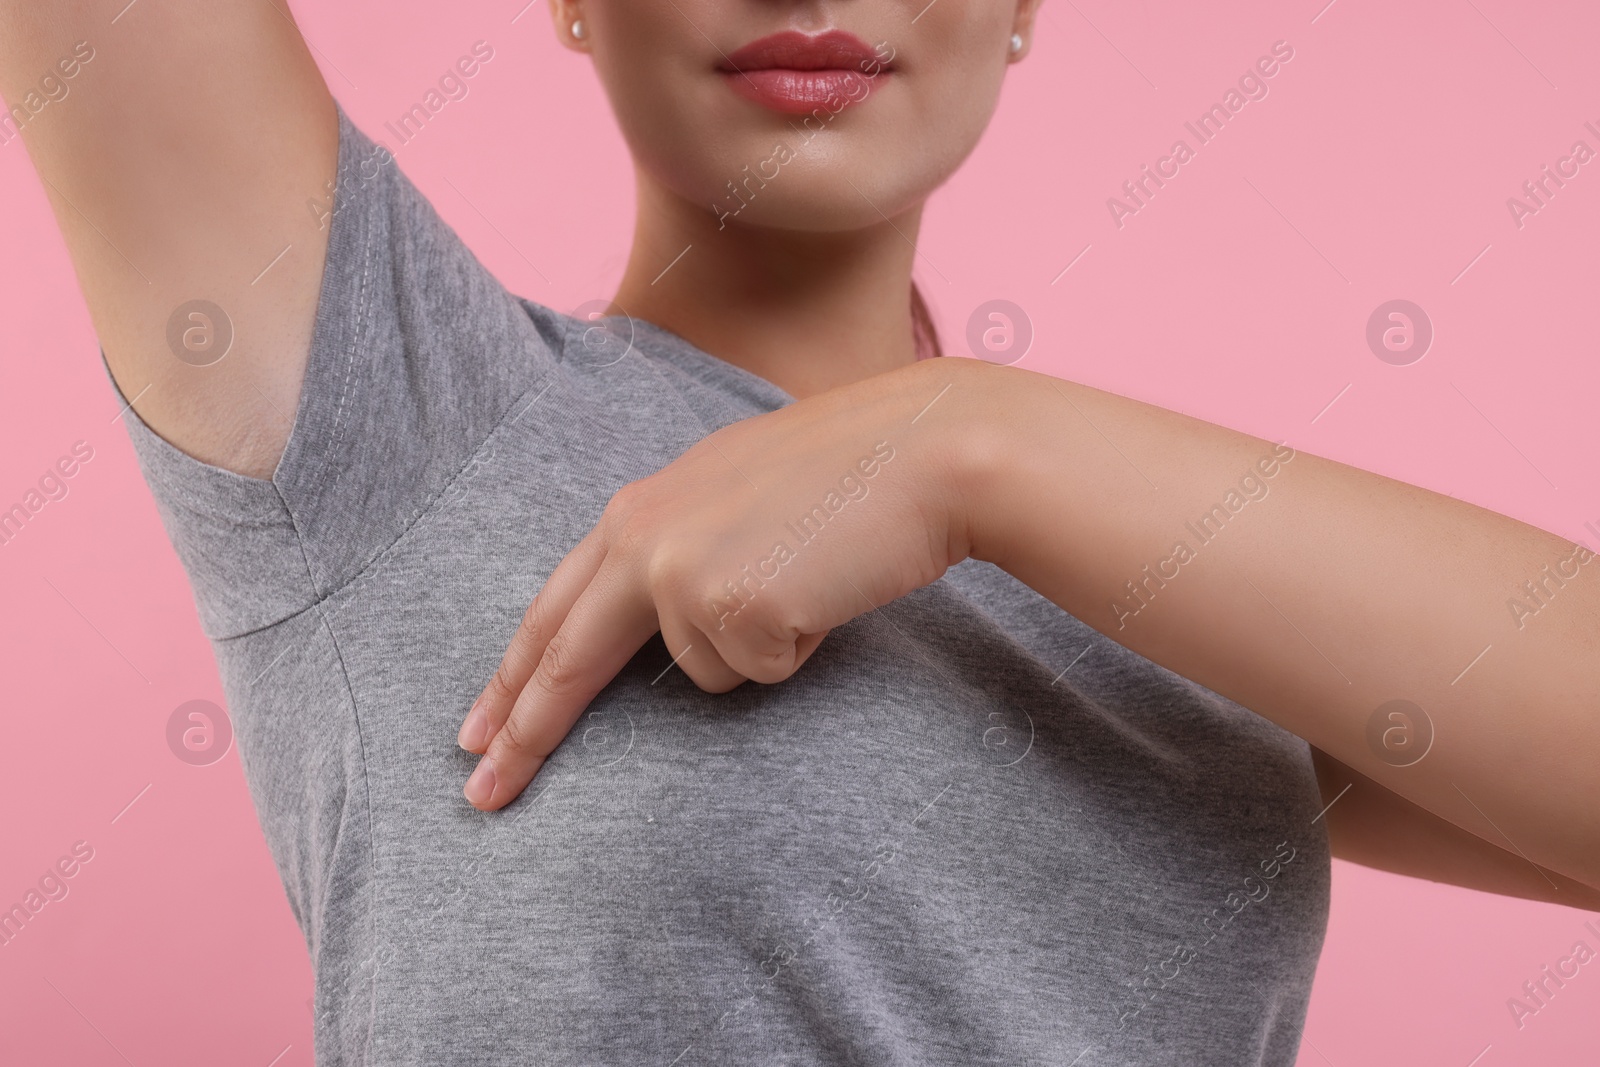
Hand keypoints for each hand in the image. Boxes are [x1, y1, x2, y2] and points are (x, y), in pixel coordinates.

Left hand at [454, 356, 986, 809]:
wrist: (921, 450)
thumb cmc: (845, 472)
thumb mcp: (730, 491)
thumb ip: (676, 543)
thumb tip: (655, 610)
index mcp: (637, 509)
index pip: (554, 607)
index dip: (511, 675)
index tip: (475, 730)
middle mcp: (641, 539)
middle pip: (565, 660)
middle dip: (524, 735)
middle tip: (481, 793)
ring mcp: (682, 574)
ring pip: (703, 674)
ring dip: (756, 647)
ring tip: (805, 579)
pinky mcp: (732, 609)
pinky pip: (758, 673)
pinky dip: (795, 648)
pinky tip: (823, 590)